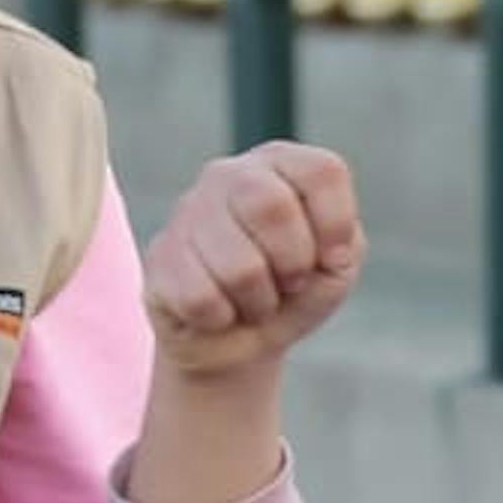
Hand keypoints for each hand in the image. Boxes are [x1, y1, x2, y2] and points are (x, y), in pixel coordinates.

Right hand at [140, 143, 365, 379]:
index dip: (336, 223)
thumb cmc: (292, 291)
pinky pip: (202, 299)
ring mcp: (187, 213)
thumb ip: (343, 243)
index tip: (332, 257)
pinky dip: (222, 318)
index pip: (322, 171)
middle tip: (289, 282)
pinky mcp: (159, 257)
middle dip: (292, 263)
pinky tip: (219, 309)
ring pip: (238, 267)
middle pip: (271, 206)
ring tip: (252, 298)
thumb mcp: (335, 266)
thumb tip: (321, 246)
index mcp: (280, 163)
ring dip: (258, 301)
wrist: (239, 339)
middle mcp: (228, 174)